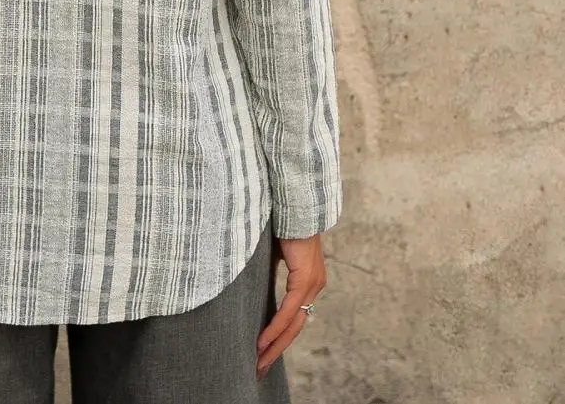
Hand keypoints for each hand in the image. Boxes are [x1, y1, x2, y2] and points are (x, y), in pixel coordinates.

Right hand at [256, 232, 326, 377]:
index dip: (280, 336)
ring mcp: (312, 284)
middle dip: (277, 349)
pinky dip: (276, 327)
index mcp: (308, 280)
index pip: (294, 316)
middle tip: (260, 366)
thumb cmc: (282, 222)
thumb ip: (272, 269)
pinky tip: (264, 340)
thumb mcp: (275, 252)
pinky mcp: (305, 279)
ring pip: (294, 324)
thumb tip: (255, 282)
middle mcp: (315, 285)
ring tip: (259, 359)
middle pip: (296, 327)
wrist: (293, 203)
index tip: (264, 351)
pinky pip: (289, 310)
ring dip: (275, 344)